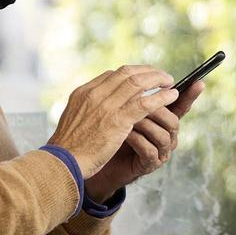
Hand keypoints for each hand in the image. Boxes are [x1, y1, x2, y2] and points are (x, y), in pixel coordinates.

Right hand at [47, 65, 177, 177]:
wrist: (63, 162)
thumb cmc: (69, 147)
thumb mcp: (74, 118)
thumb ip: (88, 108)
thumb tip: (100, 104)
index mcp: (84, 92)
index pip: (113, 74)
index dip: (132, 74)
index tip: (143, 77)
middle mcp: (95, 94)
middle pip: (127, 73)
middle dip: (148, 72)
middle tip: (161, 76)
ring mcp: (107, 106)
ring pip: (138, 84)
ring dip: (158, 80)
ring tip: (170, 82)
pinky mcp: (118, 120)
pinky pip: (145, 102)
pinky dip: (161, 97)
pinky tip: (172, 96)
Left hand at [86, 81, 204, 201]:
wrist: (100, 160)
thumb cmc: (112, 132)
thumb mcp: (123, 109)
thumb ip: (134, 95)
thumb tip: (137, 72)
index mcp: (163, 119)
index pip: (180, 105)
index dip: (190, 95)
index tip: (199, 82)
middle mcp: (166, 134)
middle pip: (173, 120)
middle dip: (156, 110)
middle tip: (137, 102)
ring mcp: (160, 151)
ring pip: (163, 135)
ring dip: (145, 124)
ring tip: (127, 119)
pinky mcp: (149, 164)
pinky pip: (150, 150)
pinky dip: (136, 140)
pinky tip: (124, 135)